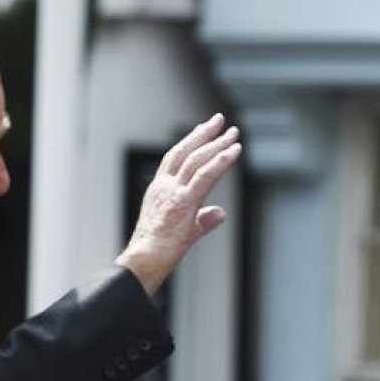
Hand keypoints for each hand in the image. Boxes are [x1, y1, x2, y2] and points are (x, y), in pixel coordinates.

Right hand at [116, 114, 240, 294]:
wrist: (146, 259)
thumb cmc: (159, 249)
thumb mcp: (184, 229)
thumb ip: (203, 219)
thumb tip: (220, 213)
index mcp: (158, 189)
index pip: (175, 158)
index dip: (190, 141)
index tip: (205, 130)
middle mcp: (164, 186)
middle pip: (185, 151)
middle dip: (204, 134)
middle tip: (221, 121)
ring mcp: (173, 193)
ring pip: (197, 160)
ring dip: (217, 144)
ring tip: (233, 134)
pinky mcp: (184, 202)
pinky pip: (206, 176)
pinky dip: (221, 161)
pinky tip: (234, 151)